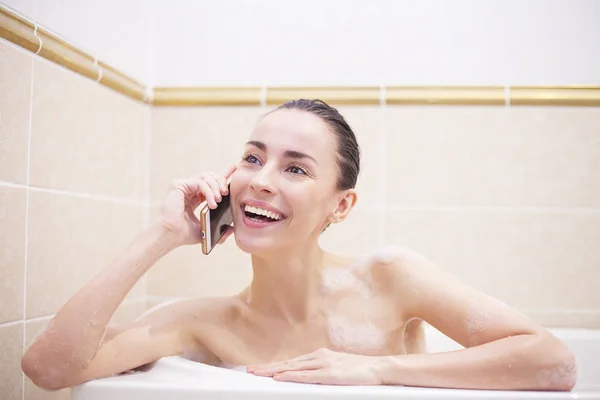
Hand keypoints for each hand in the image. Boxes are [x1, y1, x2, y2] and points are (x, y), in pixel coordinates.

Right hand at [157, 165, 235, 246]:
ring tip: (219, 199)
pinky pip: (200, 182)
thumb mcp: (205, 229)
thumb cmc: (183, 234)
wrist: (170, 235)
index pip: (210, 183)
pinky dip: (208, 191)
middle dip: (221, 181)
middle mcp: (189, 190)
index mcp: (195, 197)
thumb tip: (232, 229)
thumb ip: (219, 229)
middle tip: (226, 192)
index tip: (233, 169)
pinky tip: (212, 201)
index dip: (222, 175)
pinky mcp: (178, 185)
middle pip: (209, 176)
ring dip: (215, 186)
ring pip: (205, 177)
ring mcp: (183, 186)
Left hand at [246, 348, 382, 384]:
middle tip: (249, 370)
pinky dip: (290, 375)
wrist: (379, 368)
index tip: (259, 368)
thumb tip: (309, 377)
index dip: (274, 365)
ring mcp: (323, 364)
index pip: (292, 361)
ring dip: (273, 370)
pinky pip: (305, 375)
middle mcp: (318, 357)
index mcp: (319, 356)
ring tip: (257, 373)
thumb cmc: (360, 371)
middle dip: (267, 367)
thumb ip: (322, 371)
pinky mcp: (329, 374)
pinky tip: (279, 377)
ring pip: (292, 367)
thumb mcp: (337, 369)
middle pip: (287, 363)